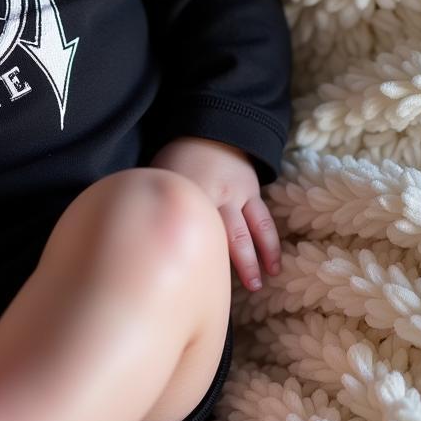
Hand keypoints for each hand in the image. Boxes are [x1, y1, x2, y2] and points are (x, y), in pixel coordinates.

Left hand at [149, 136, 280, 291]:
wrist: (207, 131)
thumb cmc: (176, 160)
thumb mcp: (160, 179)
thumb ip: (159, 208)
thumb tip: (147, 242)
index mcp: (188, 193)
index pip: (192, 228)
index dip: (195, 257)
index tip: (198, 287)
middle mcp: (215, 196)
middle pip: (228, 234)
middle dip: (240, 264)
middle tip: (247, 289)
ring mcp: (236, 193)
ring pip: (250, 228)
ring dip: (259, 256)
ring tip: (264, 281)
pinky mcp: (251, 190)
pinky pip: (262, 218)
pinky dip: (269, 240)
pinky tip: (273, 262)